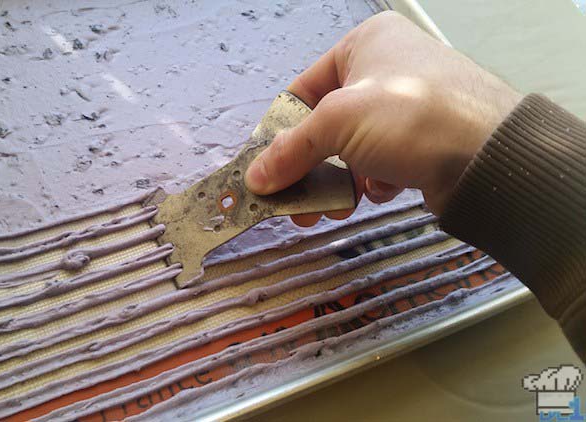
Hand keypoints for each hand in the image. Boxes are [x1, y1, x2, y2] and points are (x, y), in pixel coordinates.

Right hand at [245, 11, 521, 225]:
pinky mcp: (423, 140)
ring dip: (338, 181)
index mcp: (365, 44)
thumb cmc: (413, 118)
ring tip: (336, 208)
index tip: (266, 168)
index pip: (302, 91)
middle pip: (325, 125)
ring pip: (350, 149)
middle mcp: (387, 68)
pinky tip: (382, 190)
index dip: (280, 132)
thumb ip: (290, 149)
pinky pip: (380, 162)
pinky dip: (373, 181)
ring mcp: (407, 106)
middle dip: (309, 168)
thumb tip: (256, 177)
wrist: (490, 159)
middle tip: (296, 202)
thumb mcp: (338, 123)